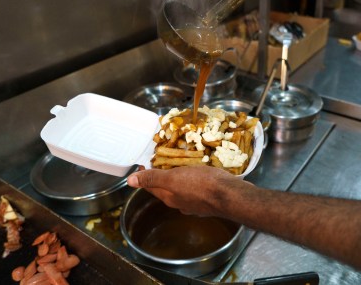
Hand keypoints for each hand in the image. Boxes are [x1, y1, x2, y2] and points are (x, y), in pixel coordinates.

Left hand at [127, 166, 251, 216]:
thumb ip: (153, 178)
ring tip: (182, 163)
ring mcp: (195, 203)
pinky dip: (194, 181)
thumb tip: (129, 181)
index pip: (151, 186)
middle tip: (164, 157)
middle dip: (163, 174)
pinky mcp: (209, 200)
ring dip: (179, 178)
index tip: (145, 161)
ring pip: (182, 189)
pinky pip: (197, 189)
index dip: (145, 174)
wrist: (231, 196)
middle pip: (166, 188)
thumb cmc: (202, 185)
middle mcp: (180, 203)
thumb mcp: (174, 179)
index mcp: (169, 197)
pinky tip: (200, 174)